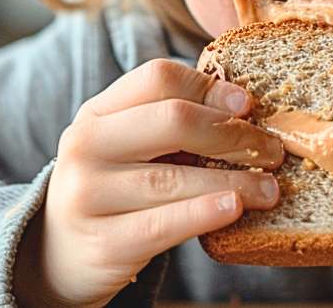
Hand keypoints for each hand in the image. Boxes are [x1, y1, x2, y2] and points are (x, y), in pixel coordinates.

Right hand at [15, 58, 283, 307]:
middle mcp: (86, 144)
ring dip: (234, 180)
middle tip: (272, 150)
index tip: (249, 104)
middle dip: (232, 133)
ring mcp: (87, 194)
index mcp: (99, 110)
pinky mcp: (101, 242)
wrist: (60, 254)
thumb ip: (176, 119)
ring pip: (174, 177)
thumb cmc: (117, 186)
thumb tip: (247, 105)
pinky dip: (204, 213)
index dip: (210, 86)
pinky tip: (235, 207)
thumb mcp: (133, 143)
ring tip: (270, 187)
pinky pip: (163, 223)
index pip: (159, 77)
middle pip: (172, 120)